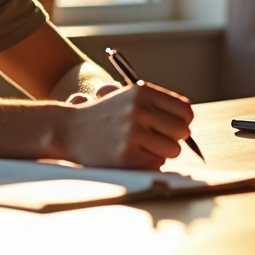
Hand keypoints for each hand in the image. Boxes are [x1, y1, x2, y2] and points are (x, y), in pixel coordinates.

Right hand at [57, 81, 193, 169]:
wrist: (67, 130)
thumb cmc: (103, 116)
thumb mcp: (128, 98)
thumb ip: (157, 106)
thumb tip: (188, 125)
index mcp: (142, 91)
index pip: (184, 109)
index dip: (183, 121)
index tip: (174, 127)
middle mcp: (139, 109)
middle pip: (182, 130)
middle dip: (175, 138)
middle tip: (159, 140)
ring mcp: (133, 133)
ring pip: (172, 150)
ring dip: (163, 152)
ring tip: (144, 148)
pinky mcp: (126, 155)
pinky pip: (156, 163)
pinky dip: (149, 163)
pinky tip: (132, 156)